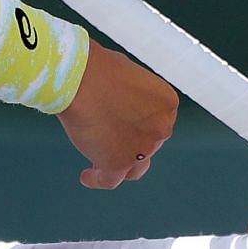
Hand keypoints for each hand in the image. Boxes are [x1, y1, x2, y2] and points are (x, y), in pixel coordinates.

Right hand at [56, 45, 176, 188]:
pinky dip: (97, 180)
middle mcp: (162, 128)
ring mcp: (142, 149)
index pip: (157, 122)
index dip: (140, 124)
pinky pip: (109, 180)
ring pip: (134, 167)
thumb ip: (135, 97)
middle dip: (131, 142)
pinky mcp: (118, 164)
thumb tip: (126, 109)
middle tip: (108, 136)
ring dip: (121, 164)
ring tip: (101, 162)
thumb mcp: (129, 76)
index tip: (123, 124)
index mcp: (168, 104)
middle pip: (147, 144)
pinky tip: (86, 176)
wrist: (80, 77)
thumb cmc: (98, 68)